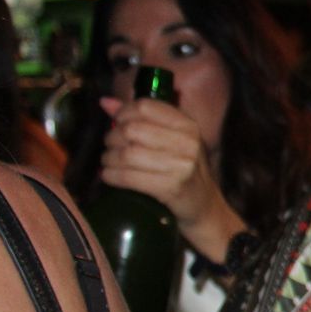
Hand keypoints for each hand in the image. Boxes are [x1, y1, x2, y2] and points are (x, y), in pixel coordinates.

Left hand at [99, 96, 241, 258]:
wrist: (204, 209)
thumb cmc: (184, 172)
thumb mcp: (171, 141)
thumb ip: (141, 120)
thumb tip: (106, 102)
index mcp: (188, 126)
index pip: (145, 107)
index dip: (123, 113)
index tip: (117, 124)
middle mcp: (188, 143)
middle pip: (131, 129)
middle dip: (112, 139)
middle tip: (112, 148)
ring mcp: (181, 166)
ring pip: (126, 153)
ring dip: (109, 159)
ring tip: (109, 164)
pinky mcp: (170, 187)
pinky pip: (128, 176)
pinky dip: (112, 176)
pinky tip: (109, 176)